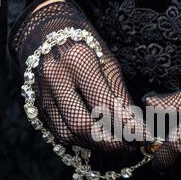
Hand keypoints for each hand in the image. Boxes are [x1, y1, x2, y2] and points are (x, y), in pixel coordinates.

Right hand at [10, 0, 143, 150]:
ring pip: (69, 134)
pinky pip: (58, 132)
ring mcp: (40, 93)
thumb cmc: (83, 42)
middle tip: (132, 147)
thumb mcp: (108, 60)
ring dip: (96, 145)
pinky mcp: (34, 105)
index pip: (106, 105)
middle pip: (83, 125)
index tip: (146, 138)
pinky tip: (97, 138)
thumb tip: (135, 126)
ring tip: (117, 144)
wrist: (43, 31)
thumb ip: (119, 94)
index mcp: (77, 60)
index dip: (128, 126)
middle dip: (111, 143)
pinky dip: (81, 140)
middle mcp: (54, 78)